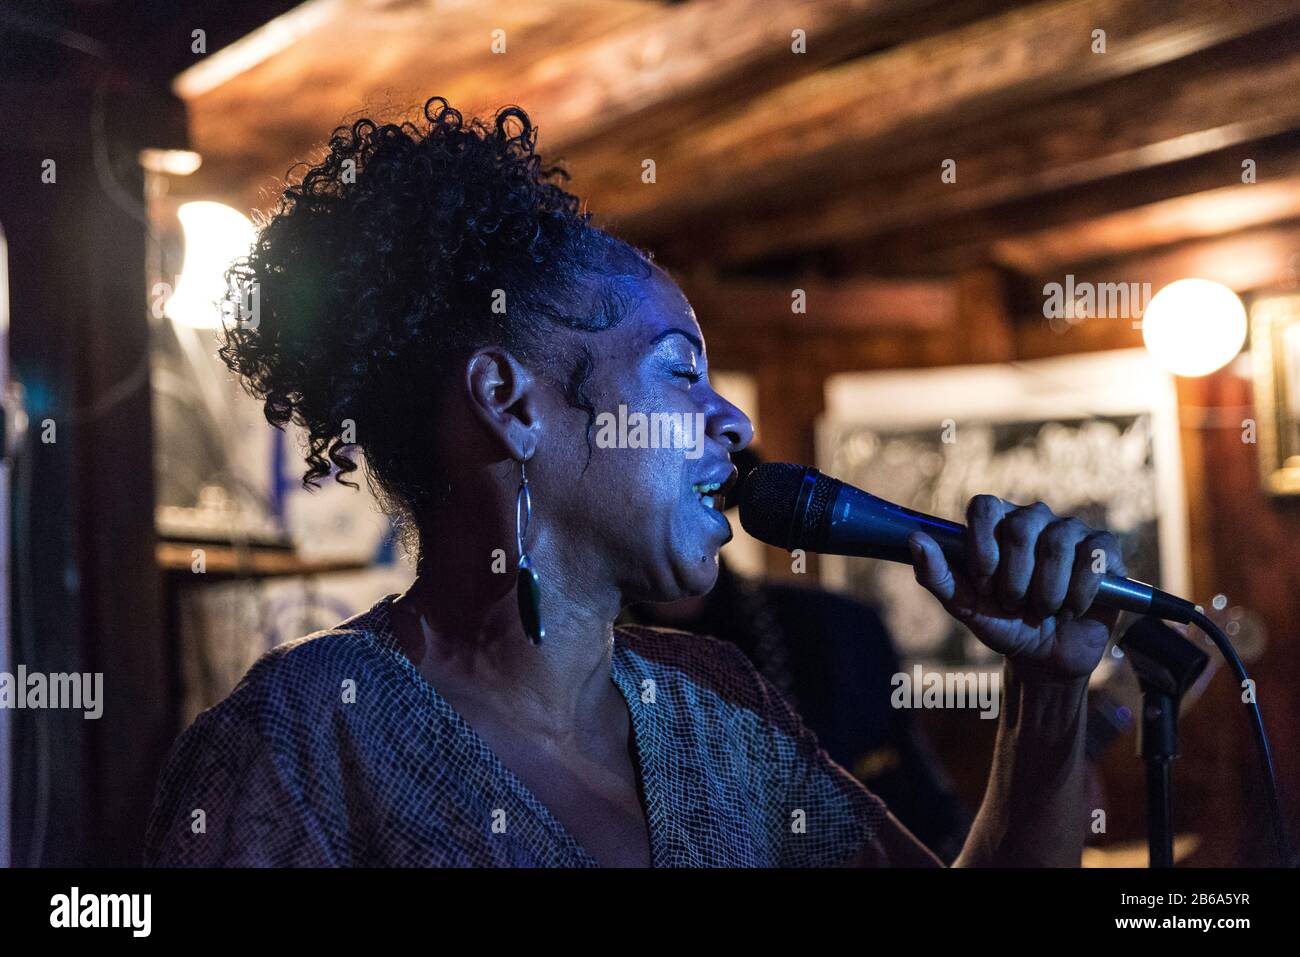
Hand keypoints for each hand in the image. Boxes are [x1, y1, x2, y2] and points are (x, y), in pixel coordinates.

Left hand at [907, 496, 1126, 679]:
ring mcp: (1070, 530)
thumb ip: (937, 575)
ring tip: (1043, 610)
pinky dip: (1079, 592)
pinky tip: (1073, 607)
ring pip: (1057, 543)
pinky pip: (1093, 556)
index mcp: (997, 524)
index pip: (983, 506)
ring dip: (1046, 590)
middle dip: (1015, 577)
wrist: (1046, 657)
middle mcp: (1033, 518)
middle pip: (1021, 525)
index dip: (982, 544)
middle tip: (1014, 603)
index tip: (984, 582)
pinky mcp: (1103, 549)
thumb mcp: (965, 607)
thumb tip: (915, 540)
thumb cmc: (1003, 624)